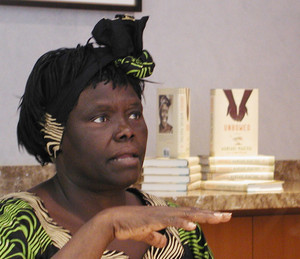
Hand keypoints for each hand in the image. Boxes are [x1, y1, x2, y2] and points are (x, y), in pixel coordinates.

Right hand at [103, 206, 230, 247]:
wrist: (113, 221)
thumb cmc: (130, 226)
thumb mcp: (147, 234)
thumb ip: (157, 236)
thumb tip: (164, 241)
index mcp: (167, 214)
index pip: (189, 214)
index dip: (205, 215)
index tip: (219, 217)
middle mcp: (167, 211)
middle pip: (193, 212)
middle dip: (210, 214)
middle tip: (228, 216)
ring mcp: (161, 214)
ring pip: (186, 214)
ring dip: (203, 216)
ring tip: (219, 218)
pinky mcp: (153, 218)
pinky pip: (170, 220)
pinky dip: (182, 222)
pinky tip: (192, 225)